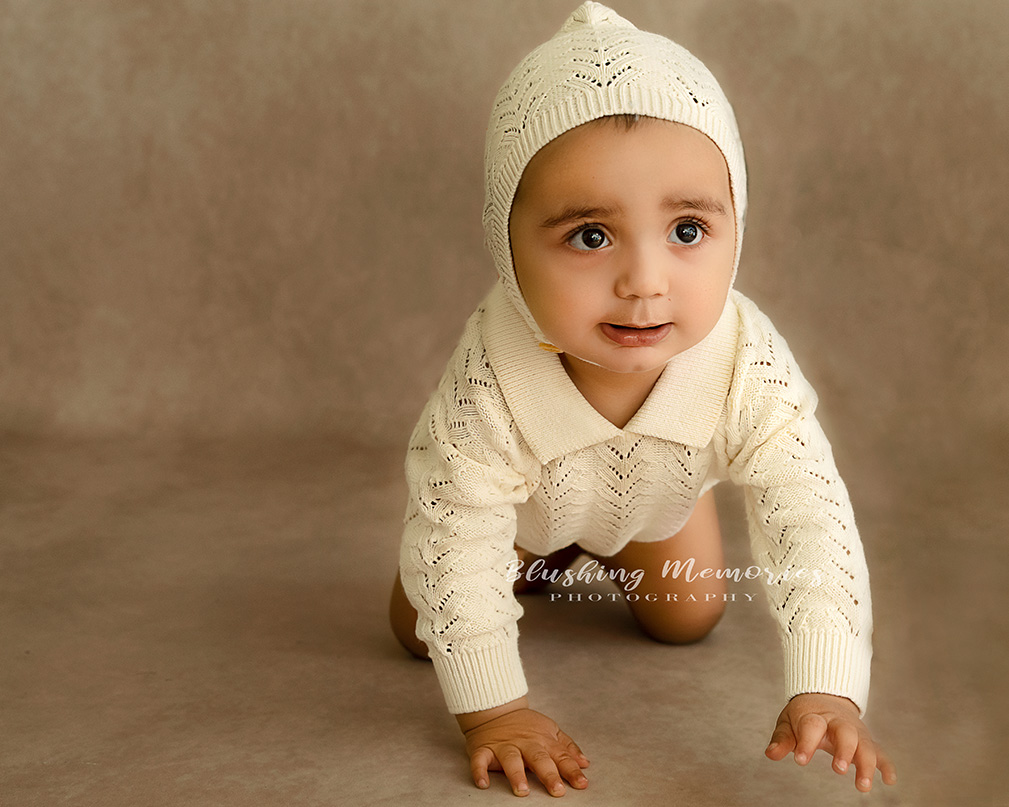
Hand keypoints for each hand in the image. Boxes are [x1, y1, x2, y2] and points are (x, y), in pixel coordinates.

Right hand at [458, 697, 588, 796]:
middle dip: (549, 775)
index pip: (561, 756)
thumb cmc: (525, 724)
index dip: (572, 771)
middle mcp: (525, 743)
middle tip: (557, 790)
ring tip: (523, 790)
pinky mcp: (484, 748)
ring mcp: (504, 745)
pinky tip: (483, 783)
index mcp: (543, 740)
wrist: (495, 708)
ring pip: (511, 759)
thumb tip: (585, 763)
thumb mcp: (550, 730)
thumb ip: (567, 747)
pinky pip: (480, 760)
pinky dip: (479, 771)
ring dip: (516, 775)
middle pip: (539, 758)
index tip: (582, 784)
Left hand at [765, 693, 896, 791]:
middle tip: (839, 770)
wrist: (826, 697)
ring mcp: (855, 732)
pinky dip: (886, 765)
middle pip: (845, 733)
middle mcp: (838, 723)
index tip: (801, 760)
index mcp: (815, 716)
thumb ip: (782, 739)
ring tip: (863, 786)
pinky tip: (889, 780)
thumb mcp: (788, 722)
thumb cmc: (804, 715)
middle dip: (844, 751)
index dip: (806, 743)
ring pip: (865, 745)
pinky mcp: (867, 741)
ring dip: (867, 765)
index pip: (812, 727)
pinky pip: (880, 752)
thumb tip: (771, 754)